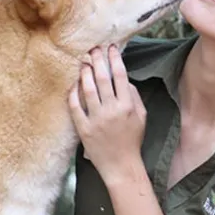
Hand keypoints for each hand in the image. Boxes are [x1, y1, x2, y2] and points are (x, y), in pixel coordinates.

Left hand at [68, 45, 146, 183]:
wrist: (121, 165)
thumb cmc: (132, 140)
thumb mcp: (141, 117)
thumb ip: (134, 96)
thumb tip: (124, 79)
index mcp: (127, 106)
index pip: (120, 75)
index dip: (114, 59)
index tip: (110, 48)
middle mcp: (111, 110)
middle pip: (102, 78)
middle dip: (97, 60)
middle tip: (93, 49)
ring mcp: (96, 120)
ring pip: (87, 90)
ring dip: (84, 73)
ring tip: (82, 62)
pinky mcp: (84, 129)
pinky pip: (75, 107)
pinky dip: (73, 94)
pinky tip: (72, 84)